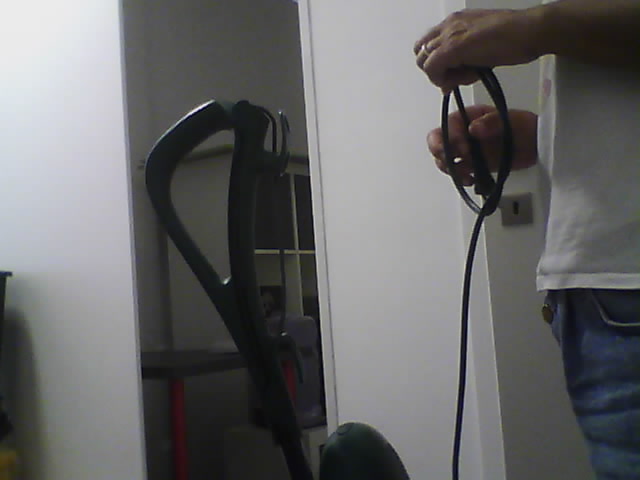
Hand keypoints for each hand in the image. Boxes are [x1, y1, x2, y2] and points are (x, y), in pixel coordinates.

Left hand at [413, 9, 542, 90]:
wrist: (529, 31)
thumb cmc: (514, 38)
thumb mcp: (481, 50)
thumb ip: (464, 63)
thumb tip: (448, 83)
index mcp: (454, 22)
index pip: (429, 45)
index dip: (437, 64)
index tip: (454, 73)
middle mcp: (448, 25)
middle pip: (421, 53)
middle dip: (434, 70)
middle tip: (456, 78)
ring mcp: (449, 35)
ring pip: (423, 61)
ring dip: (439, 75)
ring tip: (465, 76)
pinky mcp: (453, 47)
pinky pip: (432, 68)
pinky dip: (441, 79)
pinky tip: (464, 78)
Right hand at [427, 105, 537, 185]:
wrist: (538, 145)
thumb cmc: (525, 127)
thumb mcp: (512, 120)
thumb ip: (492, 122)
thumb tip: (474, 128)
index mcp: (469, 117)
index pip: (448, 125)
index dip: (450, 137)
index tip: (465, 148)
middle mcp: (463, 132)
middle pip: (438, 141)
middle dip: (441, 152)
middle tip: (454, 161)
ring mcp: (466, 150)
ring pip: (444, 158)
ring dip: (449, 168)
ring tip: (465, 175)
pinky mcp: (472, 165)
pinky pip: (457, 172)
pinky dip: (459, 178)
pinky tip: (470, 180)